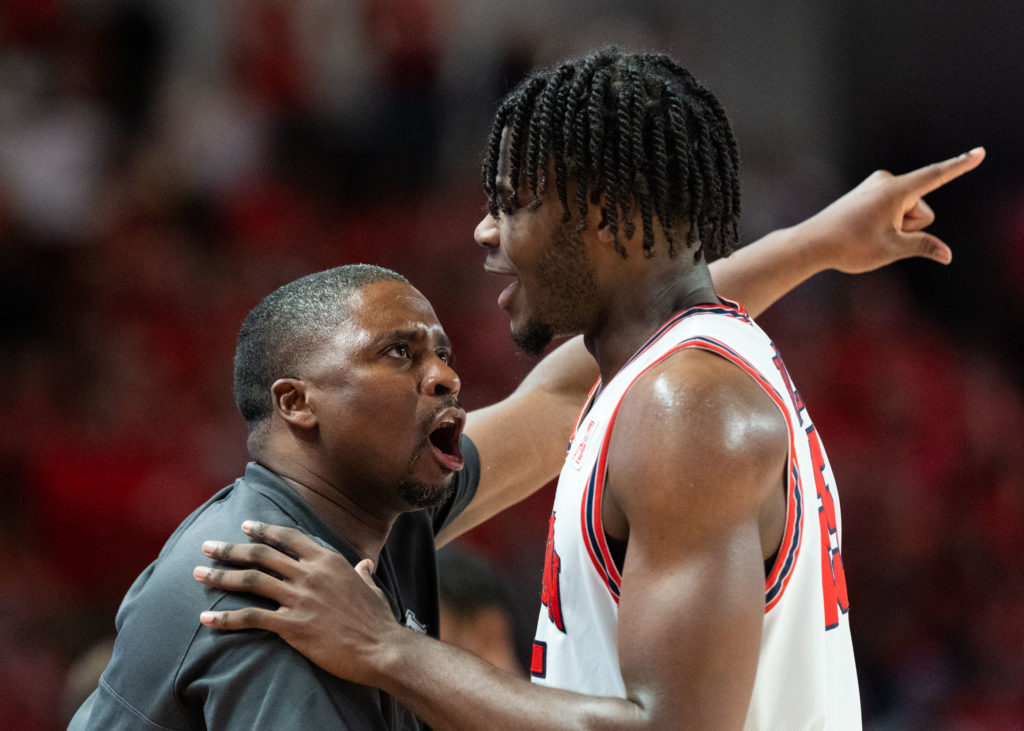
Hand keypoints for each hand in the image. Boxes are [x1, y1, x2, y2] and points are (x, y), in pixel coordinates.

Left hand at [194, 520, 403, 685]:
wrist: (381, 647)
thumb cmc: (378, 619)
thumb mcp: (371, 587)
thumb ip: (361, 573)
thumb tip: (364, 564)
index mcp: (328, 560)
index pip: (289, 537)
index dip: (264, 530)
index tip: (246, 525)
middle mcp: (310, 573)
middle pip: (261, 555)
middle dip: (230, 549)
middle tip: (207, 547)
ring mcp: (299, 598)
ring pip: (251, 581)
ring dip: (220, 577)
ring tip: (197, 574)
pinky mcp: (292, 625)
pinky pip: (251, 617)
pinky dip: (225, 618)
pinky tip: (206, 618)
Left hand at [804, 147, 984, 272]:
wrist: (812, 243)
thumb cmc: (850, 246)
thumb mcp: (891, 250)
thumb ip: (923, 247)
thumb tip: (946, 254)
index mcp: (895, 190)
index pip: (936, 175)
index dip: (960, 166)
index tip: (980, 153)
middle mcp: (886, 181)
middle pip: (922, 210)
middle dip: (909, 227)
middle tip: (877, 236)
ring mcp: (876, 186)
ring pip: (907, 212)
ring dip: (896, 227)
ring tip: (867, 233)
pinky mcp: (869, 193)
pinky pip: (893, 210)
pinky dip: (887, 223)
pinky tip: (864, 229)